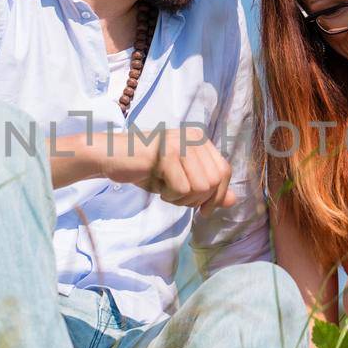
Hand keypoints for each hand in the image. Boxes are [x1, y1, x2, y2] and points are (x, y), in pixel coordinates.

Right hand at [103, 128, 235, 209]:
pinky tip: (158, 186)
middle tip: (177, 197)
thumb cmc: (148, 169)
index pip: (224, 171)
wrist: (113, 157)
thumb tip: (233, 201)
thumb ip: (208, 190)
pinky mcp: (166, 154)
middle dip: (198, 200)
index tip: (203, 210)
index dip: (218, 196)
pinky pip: (182, 189)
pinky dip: (170, 196)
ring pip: (201, 187)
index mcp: (200, 139)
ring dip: (182, 199)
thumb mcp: (182, 180)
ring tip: (166, 190)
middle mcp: (194, 137)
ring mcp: (180, 143)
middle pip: (215, 181)